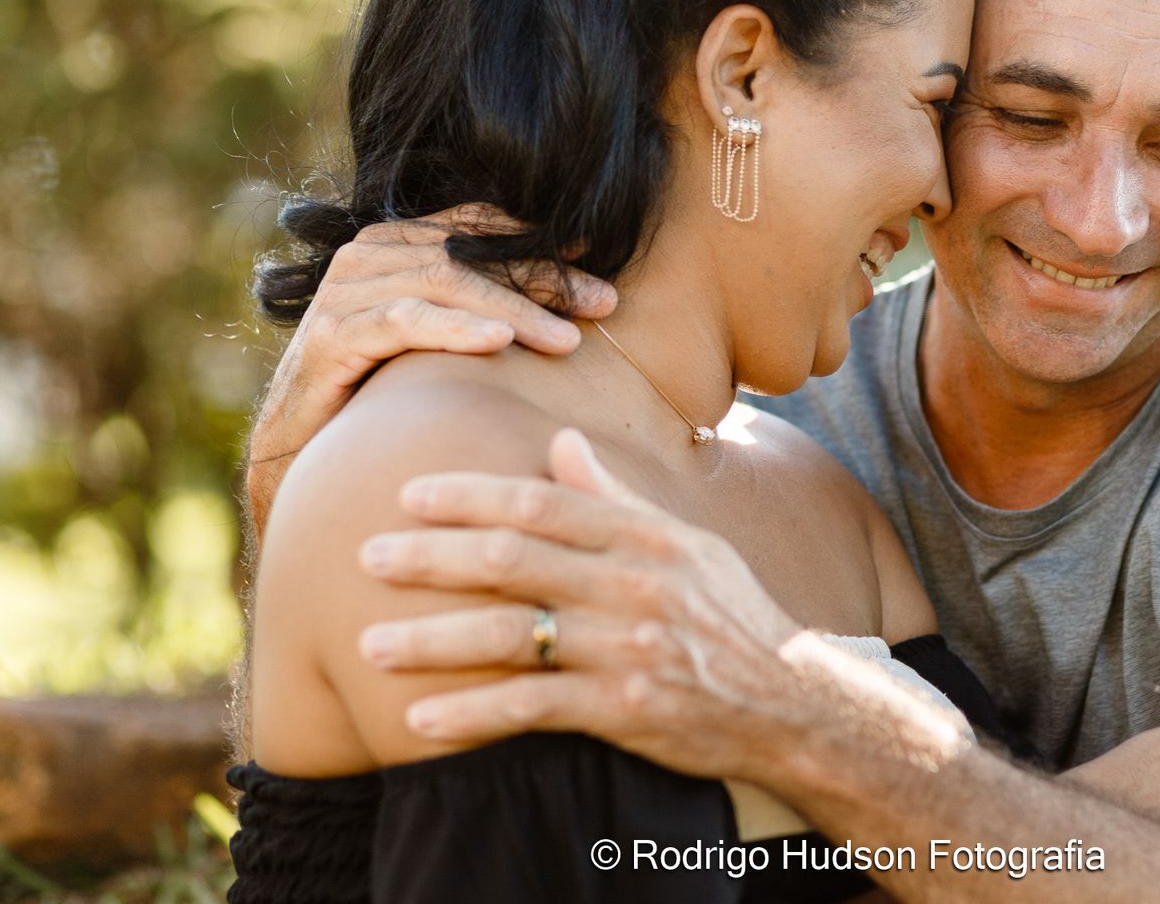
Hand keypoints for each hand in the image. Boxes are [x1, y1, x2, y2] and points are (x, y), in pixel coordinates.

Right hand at [244, 205, 616, 533]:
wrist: (299, 449)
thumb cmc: (378, 390)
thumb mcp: (437, 339)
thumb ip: (479, 305)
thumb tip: (567, 299)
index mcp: (396, 244)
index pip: (479, 229)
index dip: (540, 240)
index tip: (597, 254)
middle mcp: (367, 254)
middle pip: (472, 255)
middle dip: (544, 278)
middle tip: (604, 302)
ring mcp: (346, 290)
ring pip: (446, 284)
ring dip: (515, 309)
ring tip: (567, 338)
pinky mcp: (331, 333)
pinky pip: (405, 321)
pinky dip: (456, 328)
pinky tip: (498, 342)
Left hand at [355, 430, 844, 784]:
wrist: (792, 702)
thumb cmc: (729, 615)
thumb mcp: (684, 545)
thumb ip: (614, 497)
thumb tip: (559, 440)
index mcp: (644, 536)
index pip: (542, 502)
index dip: (471, 495)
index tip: (410, 494)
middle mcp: (634, 585)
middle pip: (513, 560)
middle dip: (431, 557)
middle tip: (366, 556)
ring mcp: (628, 647)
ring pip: (509, 636)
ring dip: (430, 641)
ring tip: (369, 644)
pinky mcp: (625, 708)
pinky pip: (531, 709)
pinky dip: (470, 715)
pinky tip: (419, 719)